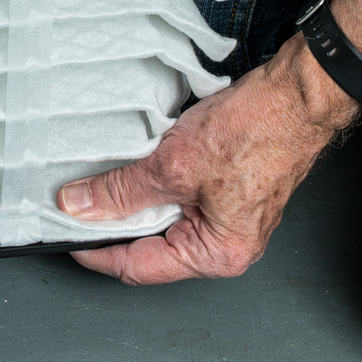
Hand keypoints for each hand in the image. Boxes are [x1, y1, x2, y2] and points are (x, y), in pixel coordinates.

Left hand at [60, 34, 359, 283]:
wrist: (295, 94)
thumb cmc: (256, 132)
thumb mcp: (172, 165)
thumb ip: (121, 191)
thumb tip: (80, 206)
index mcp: (216, 255)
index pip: (138, 266)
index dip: (96, 250)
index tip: (66, 232)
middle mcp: (226, 245)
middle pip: (151, 245)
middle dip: (114, 222)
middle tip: (79, 201)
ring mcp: (230, 218)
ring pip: (165, 217)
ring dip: (135, 198)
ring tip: (109, 177)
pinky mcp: (230, 190)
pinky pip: (181, 197)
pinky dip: (157, 182)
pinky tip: (139, 162)